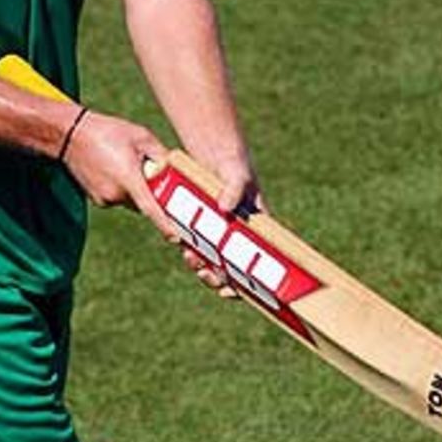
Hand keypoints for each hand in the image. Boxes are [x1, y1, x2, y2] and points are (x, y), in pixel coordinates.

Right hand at [61, 110, 180, 243]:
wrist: (69, 134)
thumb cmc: (106, 132)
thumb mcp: (141, 137)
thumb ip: (160, 155)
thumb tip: (171, 169)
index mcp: (128, 180)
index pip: (150, 209)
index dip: (164, 225)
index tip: (174, 238)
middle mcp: (115, 194)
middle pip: (143, 203)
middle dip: (150, 192)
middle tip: (149, 171)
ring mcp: (104, 199)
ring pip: (130, 200)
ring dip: (134, 189)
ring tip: (125, 163)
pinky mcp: (96, 199)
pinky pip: (117, 198)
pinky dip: (121, 188)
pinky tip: (114, 167)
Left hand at [178, 152, 263, 298]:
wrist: (214, 151)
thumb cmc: (234, 164)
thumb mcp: (237, 174)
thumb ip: (233, 189)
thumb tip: (224, 208)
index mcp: (256, 228)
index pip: (258, 262)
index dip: (247, 281)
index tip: (234, 290)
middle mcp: (239, 234)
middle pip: (232, 267)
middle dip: (219, 277)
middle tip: (206, 275)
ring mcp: (220, 230)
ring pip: (213, 259)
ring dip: (203, 265)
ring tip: (191, 259)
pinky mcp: (203, 224)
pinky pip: (198, 244)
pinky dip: (192, 249)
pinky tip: (184, 248)